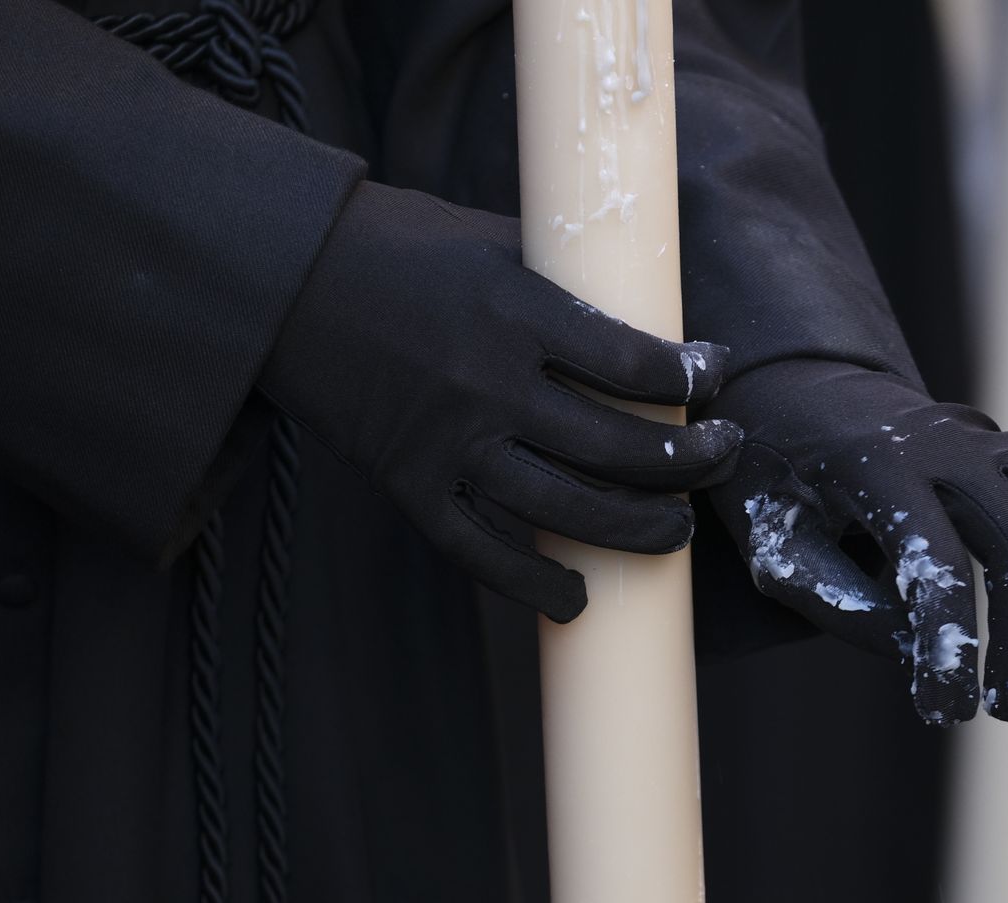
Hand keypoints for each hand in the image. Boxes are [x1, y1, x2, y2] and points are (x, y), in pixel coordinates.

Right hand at [259, 182, 741, 621]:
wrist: (284, 280)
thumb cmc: (399, 247)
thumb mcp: (490, 239)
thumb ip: (564, 276)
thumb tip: (648, 304)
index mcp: (512, 312)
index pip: (631, 362)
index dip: (691, 378)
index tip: (717, 376)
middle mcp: (485, 383)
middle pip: (616, 446)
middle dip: (690, 461)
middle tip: (723, 456)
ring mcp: (446, 443)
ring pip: (565, 509)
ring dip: (639, 528)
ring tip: (680, 527)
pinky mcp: (409, 485)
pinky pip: (479, 552)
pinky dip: (532, 581)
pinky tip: (578, 595)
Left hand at [704, 359, 1007, 723]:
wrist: (791, 383)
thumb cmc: (771, 472)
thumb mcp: (769, 536)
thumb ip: (833, 595)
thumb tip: (918, 647)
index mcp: (875, 464)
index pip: (935, 562)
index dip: (951, 643)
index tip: (949, 713)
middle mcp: (942, 442)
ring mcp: (982, 437)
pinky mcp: (1005, 443)